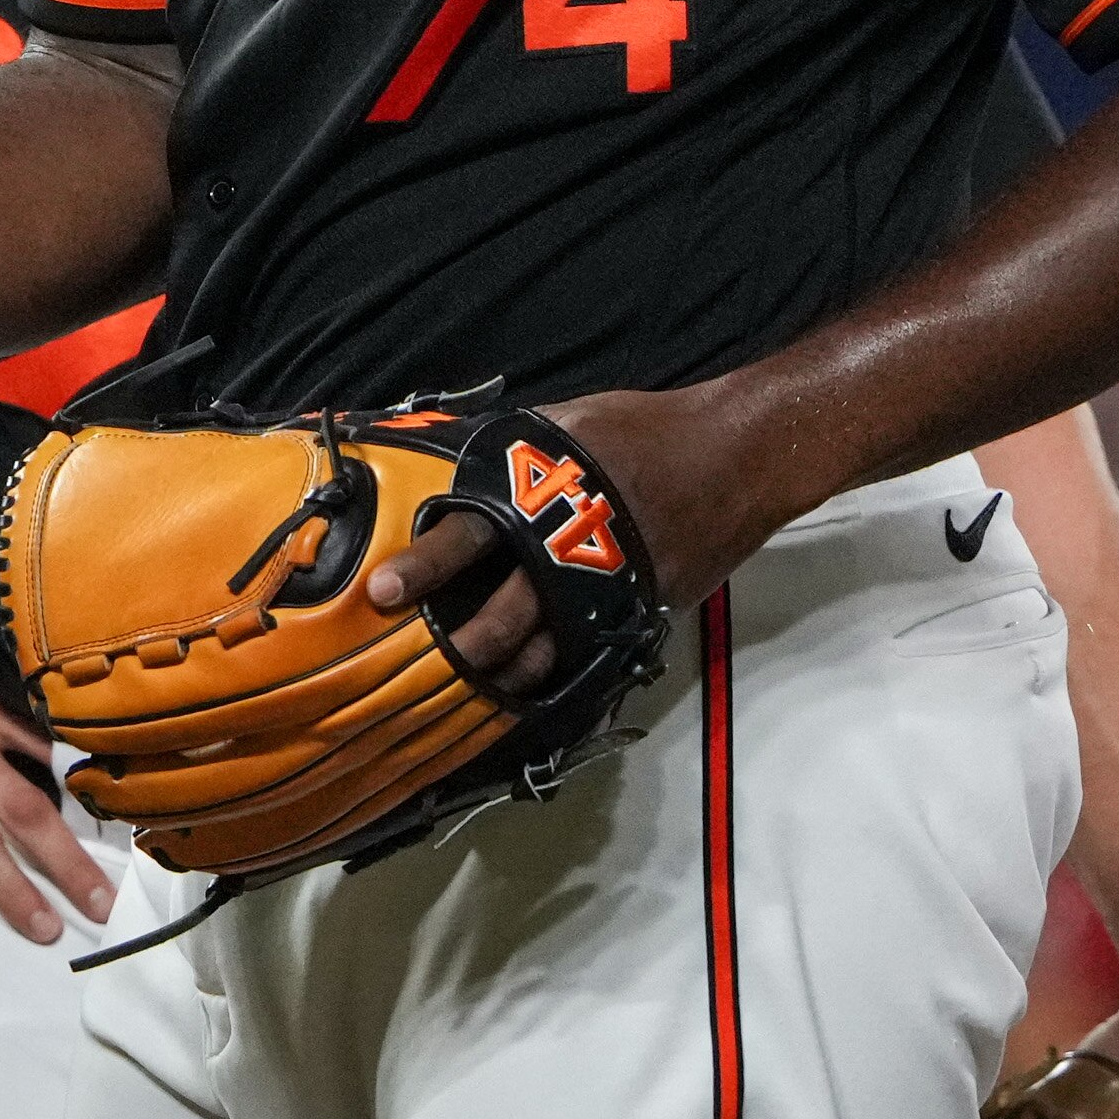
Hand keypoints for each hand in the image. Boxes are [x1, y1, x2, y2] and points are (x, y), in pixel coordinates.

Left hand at [362, 381, 770, 690]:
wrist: (733, 456)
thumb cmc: (647, 430)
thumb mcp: (565, 425)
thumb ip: (509, 449)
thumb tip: (452, 451)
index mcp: (542, 500)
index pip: (467, 536)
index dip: (424, 565)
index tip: (384, 591)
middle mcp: (570, 556)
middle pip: (504, 613)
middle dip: (458, 643)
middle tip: (418, 665)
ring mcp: (608, 594)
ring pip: (546, 651)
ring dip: (503, 673)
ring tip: (464, 692)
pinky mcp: (639, 614)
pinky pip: (589, 656)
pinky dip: (557, 676)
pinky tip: (528, 693)